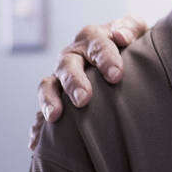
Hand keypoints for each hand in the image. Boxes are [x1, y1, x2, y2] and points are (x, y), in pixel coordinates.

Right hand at [27, 16, 148, 148]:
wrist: (125, 53)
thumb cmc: (132, 42)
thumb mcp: (136, 30)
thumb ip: (131, 28)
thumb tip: (121, 35)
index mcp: (93, 37)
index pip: (96, 45)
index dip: (105, 58)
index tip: (116, 75)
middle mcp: (73, 55)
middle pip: (67, 65)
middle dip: (74, 82)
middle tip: (84, 99)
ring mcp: (61, 76)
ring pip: (48, 85)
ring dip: (50, 100)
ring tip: (55, 117)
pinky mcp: (55, 96)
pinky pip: (41, 111)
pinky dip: (37, 125)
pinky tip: (35, 142)